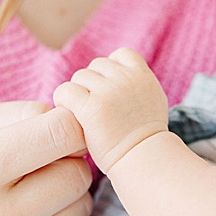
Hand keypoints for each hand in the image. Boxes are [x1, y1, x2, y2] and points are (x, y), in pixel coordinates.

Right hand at [0, 102, 92, 215]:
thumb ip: (25, 112)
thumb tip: (77, 125)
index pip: (62, 134)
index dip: (70, 124)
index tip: (58, 127)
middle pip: (77, 175)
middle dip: (68, 161)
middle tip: (41, 163)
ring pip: (81, 208)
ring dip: (66, 194)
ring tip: (30, 191)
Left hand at [53, 48, 168, 173]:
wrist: (142, 160)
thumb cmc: (145, 138)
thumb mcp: (152, 101)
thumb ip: (136, 84)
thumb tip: (116, 75)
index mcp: (143, 76)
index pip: (120, 54)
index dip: (110, 70)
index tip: (110, 92)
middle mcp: (127, 79)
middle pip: (96, 66)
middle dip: (92, 85)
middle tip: (96, 109)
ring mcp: (110, 91)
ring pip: (79, 77)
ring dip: (78, 95)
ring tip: (86, 116)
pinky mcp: (92, 107)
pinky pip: (65, 91)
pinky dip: (63, 102)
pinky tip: (72, 117)